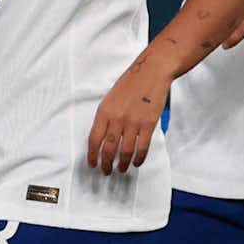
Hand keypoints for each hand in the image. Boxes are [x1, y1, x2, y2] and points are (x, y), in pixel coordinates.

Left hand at [86, 47, 174, 172]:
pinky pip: (142, 147)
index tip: (92, 164)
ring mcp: (133, 122)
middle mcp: (117, 118)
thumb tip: (103, 138)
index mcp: (104, 111)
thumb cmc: (131, 83)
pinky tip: (136, 162)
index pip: (94, 139)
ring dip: (123, 164)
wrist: (151, 71)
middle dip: (106, 163)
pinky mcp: (149, 124)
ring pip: (125, 151)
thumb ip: (106, 117)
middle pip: (108, 148)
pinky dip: (139, 158)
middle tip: (106, 171)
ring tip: (122, 169)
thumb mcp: (111, 98)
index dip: (92, 155)